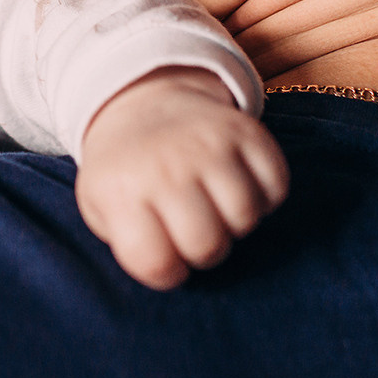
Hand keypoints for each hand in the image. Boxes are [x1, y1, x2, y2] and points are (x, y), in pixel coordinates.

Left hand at [76, 68, 288, 289]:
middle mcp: (165, 165)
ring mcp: (207, 144)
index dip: (166, 271)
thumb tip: (171, 270)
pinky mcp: (245, 130)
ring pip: (244, 215)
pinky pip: (276, 186)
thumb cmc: (126, 173)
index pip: (157, 262)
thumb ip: (127, 244)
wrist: (146, 105)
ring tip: (215, 207)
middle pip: (207, 244)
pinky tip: (241, 187)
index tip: (163, 253)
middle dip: (204, 250)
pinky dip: (266, 196)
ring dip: (235, 222)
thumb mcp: (101, 207)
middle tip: (192, 230)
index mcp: (121, 190)